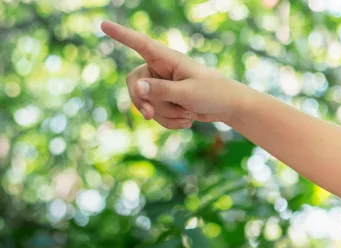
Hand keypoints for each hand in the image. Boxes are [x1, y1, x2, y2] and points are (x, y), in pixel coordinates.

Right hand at [101, 21, 245, 128]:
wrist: (229, 108)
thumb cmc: (214, 93)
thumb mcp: (188, 93)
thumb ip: (162, 90)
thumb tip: (136, 87)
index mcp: (166, 59)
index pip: (140, 44)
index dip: (121, 35)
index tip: (103, 24)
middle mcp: (160, 70)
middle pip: (134, 84)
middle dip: (142, 102)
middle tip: (149, 116)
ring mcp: (162, 86)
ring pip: (147, 103)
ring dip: (165, 115)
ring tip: (188, 114)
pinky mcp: (166, 101)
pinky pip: (157, 115)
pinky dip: (170, 121)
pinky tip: (188, 120)